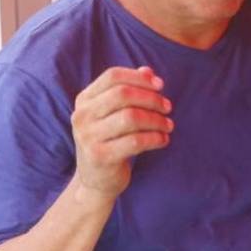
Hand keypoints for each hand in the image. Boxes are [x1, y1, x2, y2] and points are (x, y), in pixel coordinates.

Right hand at [69, 66, 171, 199]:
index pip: (113, 76)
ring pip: (131, 117)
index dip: (140, 78)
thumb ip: (130, 90)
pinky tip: (163, 140)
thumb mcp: (114, 113)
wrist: (96, 179)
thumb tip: (148, 71)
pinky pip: (135, 141)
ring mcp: (88, 136)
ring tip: (168, 125)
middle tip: (167, 107)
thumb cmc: (111, 139)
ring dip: (156, 120)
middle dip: (151, 99)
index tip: (160, 86)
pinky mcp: (100, 156)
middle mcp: (82, 115)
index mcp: (84, 100)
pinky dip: (155, 138)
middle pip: (123, 94)